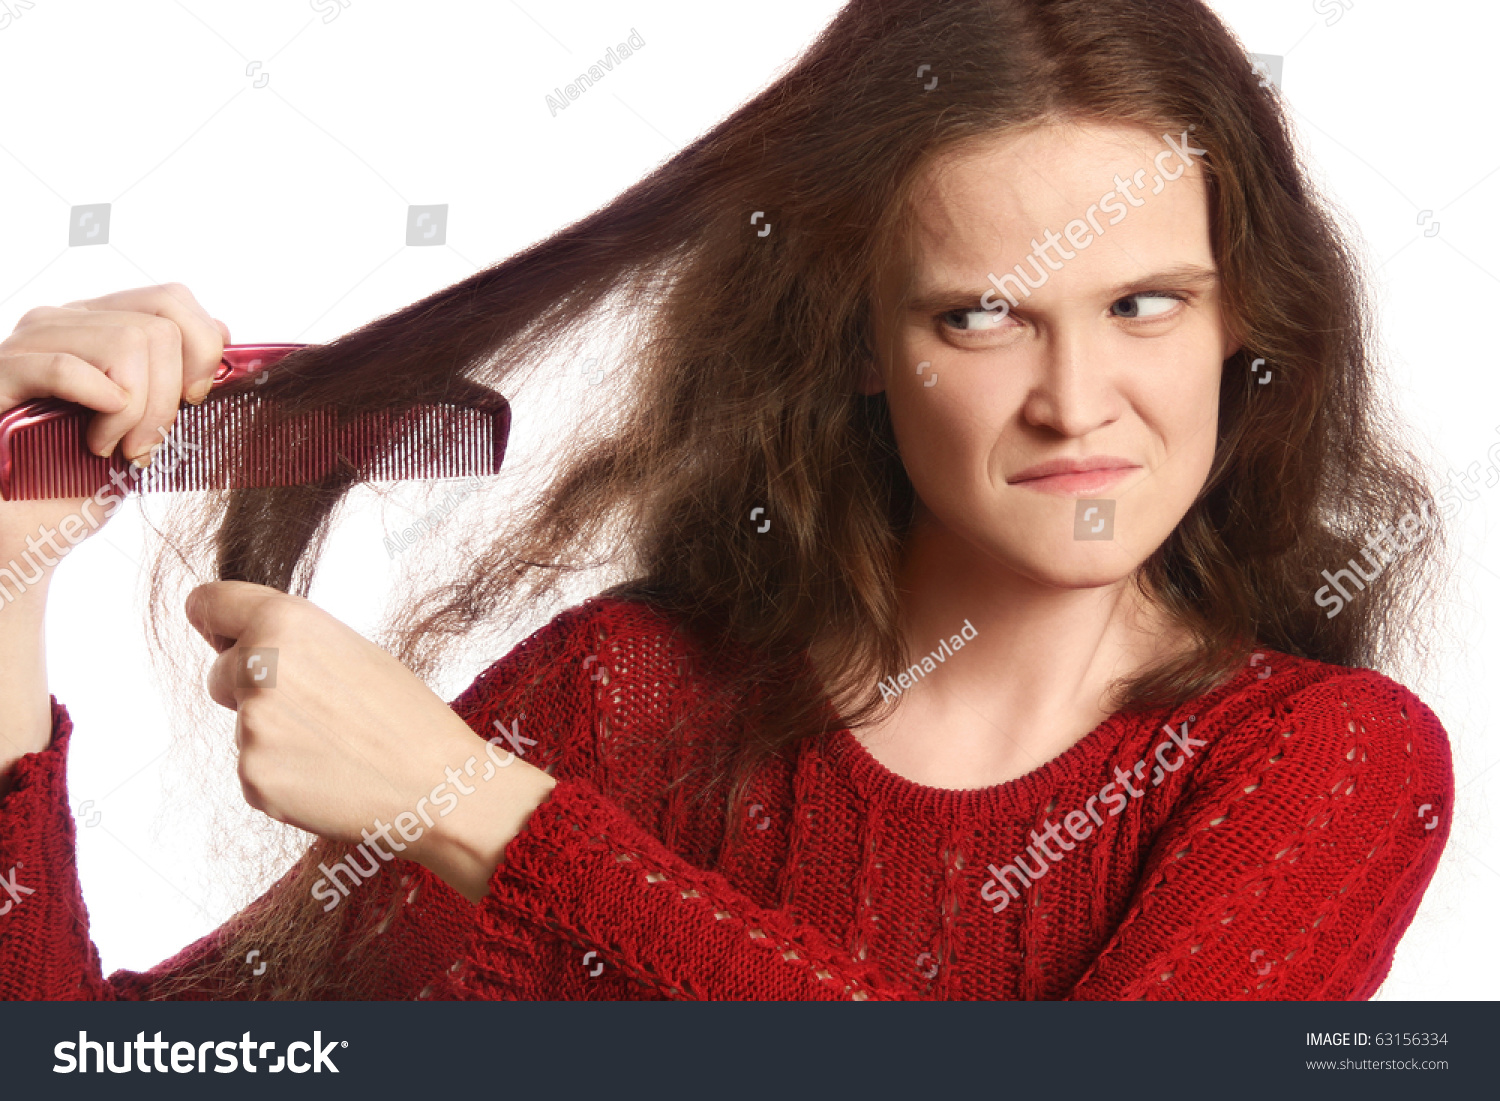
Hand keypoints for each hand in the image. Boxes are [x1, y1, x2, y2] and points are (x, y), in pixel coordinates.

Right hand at [0, 283, 228, 586]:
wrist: (14, 529)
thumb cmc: (73, 482)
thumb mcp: (140, 427)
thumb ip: (175, 378)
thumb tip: (224, 333)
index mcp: (97, 328)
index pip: (170, 299)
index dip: (201, 348)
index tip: (195, 401)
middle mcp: (61, 324)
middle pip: (158, 325)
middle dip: (170, 395)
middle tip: (147, 443)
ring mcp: (27, 344)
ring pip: (126, 342)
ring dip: (137, 411)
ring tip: (116, 450)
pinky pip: (66, 368)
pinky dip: (100, 404)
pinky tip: (95, 439)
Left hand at [185, 580, 556, 901]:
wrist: (438, 784)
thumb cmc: (408, 716)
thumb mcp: (353, 650)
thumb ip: (291, 641)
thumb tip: (241, 647)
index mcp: (285, 622)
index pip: (207, 604)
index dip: (215, 622)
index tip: (221, 635)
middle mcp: (258, 666)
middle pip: (220, 673)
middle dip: (251, 687)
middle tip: (316, 707)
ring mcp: (250, 726)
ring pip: (241, 725)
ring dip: (274, 734)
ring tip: (335, 745)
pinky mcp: (252, 777)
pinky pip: (254, 769)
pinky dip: (283, 774)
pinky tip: (328, 774)